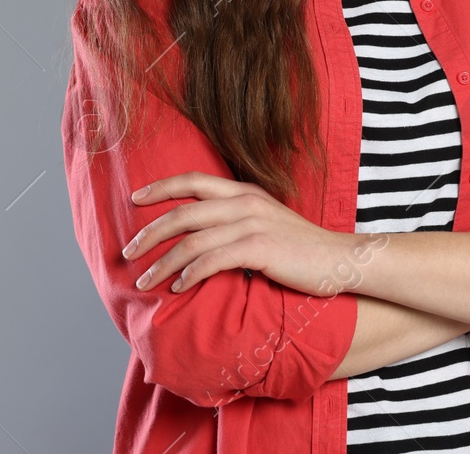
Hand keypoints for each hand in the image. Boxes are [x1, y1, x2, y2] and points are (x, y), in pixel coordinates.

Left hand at [123, 172, 354, 297]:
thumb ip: (237, 224)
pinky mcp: (260, 247)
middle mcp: (246, 202)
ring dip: (161, 264)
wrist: (342, 260)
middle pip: (183, 211)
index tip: (135, 199)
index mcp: (246, 192)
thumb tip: (202, 240)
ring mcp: (253, 223)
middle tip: (127, 253)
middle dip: (149, 233)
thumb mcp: (268, 226)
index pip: (194, 180)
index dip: (161, 187)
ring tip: (145, 282)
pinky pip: (211, 260)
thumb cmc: (304, 251)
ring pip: (191, 240)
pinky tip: (179, 288)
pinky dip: (189, 275)